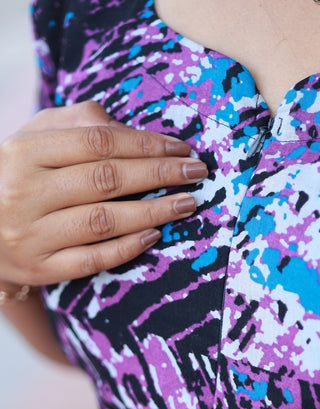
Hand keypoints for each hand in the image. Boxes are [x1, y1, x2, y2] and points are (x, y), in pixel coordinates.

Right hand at [0, 101, 207, 288]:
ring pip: (103, 221)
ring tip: (186, 204)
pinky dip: (127, 247)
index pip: (97, 142)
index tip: (182, 148)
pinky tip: (154, 235)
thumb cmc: (18, 177)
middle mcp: (25, 193)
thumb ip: (79, 125)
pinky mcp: (41, 268)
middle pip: (105, 179)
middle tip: (197, 174)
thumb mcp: (35, 139)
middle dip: (159, 174)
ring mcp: (32, 234)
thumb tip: (131, 130)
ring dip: (153, 211)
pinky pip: (92, 260)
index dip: (145, 144)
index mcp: (25, 152)